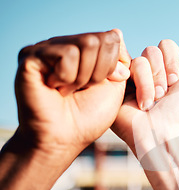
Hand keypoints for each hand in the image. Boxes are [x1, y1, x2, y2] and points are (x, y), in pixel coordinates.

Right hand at [15, 29, 130, 156]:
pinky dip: (68, 76)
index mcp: (82, 51)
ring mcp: (45, 50)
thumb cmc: (89, 117)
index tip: (99, 86)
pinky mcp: (30, 57)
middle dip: (99, 72)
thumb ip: (119, 59)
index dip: (112, 67)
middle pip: (98, 40)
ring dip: (83, 76)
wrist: (65, 138)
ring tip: (67, 90)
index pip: (110, 38)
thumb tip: (116, 32)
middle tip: (82, 89)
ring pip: (84, 44)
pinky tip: (54, 87)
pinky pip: (65, 54)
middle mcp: (62, 46)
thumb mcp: (115, 86)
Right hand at [112, 41, 178, 158]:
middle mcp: (150, 74)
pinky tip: (144, 104)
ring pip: (142, 58)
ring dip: (154, 80)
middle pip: (153, 49)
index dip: (173, 60)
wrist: (165, 131)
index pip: (166, 46)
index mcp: (167, 71)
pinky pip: (129, 67)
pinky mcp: (119, 86)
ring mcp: (133, 80)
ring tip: (157, 100)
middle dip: (163, 70)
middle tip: (167, 92)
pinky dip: (143, 85)